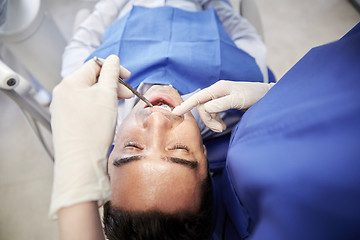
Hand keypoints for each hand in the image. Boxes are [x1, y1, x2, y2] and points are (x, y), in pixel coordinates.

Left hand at [49, 55, 130, 217]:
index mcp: (70, 82)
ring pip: (88, 94)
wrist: (80, 161)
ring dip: (105, 96)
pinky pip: (83, 107)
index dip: (114, 69)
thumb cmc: (93, 129)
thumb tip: (113, 59)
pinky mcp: (65, 121)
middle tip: (127, 95)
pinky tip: (105, 117)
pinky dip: (96, 107)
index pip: (95, 65)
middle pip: (91, 80)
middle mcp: (62, 93)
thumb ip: (111, 73)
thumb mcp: (107, 95)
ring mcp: (62, 108)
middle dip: (111, 84)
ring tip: (117, 107)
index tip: (128, 78)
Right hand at [172, 80, 274, 131]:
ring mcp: (220, 96)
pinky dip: (215, 119)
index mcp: (219, 88)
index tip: (175, 113)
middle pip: (202, 107)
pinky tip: (222, 125)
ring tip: (222, 128)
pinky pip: (212, 111)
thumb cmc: (255, 96)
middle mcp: (217, 90)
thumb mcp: (239, 100)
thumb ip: (222, 103)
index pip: (198, 97)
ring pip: (207, 110)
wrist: (267, 95)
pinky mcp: (223, 101)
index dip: (186, 105)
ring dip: (212, 121)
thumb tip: (206, 108)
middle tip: (220, 129)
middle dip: (208, 120)